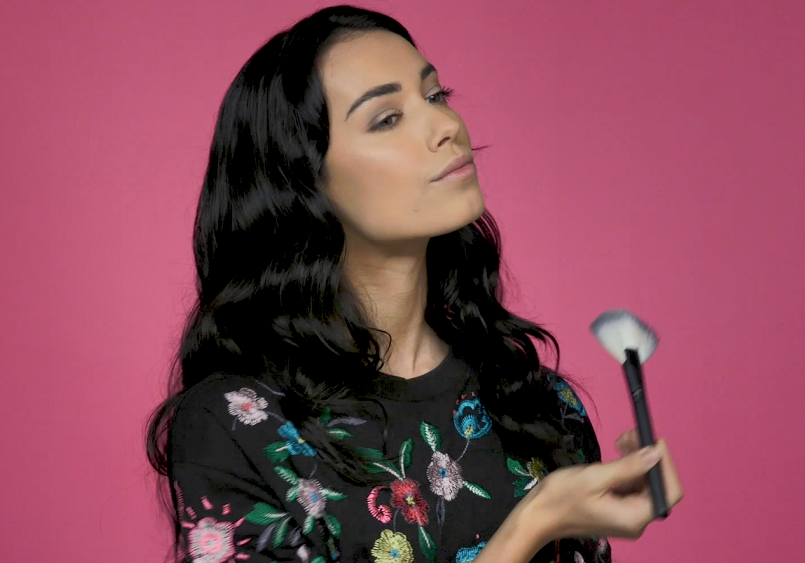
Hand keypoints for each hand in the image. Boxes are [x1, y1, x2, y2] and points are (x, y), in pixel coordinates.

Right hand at [524, 430, 683, 541]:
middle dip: (649, 458)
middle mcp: (636, 520)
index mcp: (634, 517)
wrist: (537, 516)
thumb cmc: (561, 498)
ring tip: (622, 439)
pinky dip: (628, 469)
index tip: (655, 439)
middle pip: (657, 487)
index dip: (667, 464)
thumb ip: (628, 467)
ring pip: (644, 484)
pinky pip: (631, 487)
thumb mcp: (594, 477)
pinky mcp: (617, 510)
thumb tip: (655, 453)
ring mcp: (626, 516)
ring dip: (638, 460)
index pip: (668, 492)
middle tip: (631, 433)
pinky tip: (618, 453)